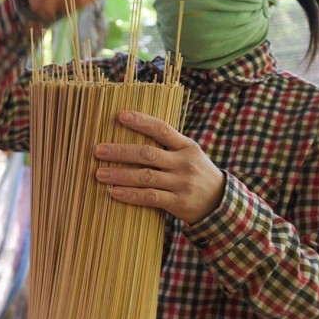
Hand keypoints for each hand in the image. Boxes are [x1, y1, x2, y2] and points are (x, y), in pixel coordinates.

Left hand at [94, 111, 225, 224]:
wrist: (220, 203)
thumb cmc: (196, 174)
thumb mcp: (189, 154)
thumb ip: (168, 145)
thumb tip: (133, 132)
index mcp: (186, 146)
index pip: (162, 129)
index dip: (141, 121)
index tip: (120, 116)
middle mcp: (184, 163)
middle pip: (148, 154)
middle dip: (120, 152)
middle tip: (98, 150)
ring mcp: (182, 183)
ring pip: (146, 177)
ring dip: (120, 175)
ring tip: (100, 174)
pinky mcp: (178, 203)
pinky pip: (150, 197)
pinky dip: (130, 195)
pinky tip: (114, 192)